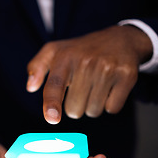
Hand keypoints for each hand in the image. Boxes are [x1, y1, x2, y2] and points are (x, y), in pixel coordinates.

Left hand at [26, 25, 152, 123]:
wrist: (120, 39)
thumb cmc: (81, 51)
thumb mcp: (55, 51)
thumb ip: (37, 67)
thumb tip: (31, 87)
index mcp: (65, 57)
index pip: (55, 84)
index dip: (52, 103)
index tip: (52, 119)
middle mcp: (86, 62)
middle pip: (74, 109)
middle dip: (76, 105)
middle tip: (81, 89)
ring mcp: (107, 68)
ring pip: (93, 111)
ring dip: (92, 106)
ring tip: (95, 87)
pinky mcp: (126, 76)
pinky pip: (112, 108)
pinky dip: (109, 104)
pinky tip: (110, 88)